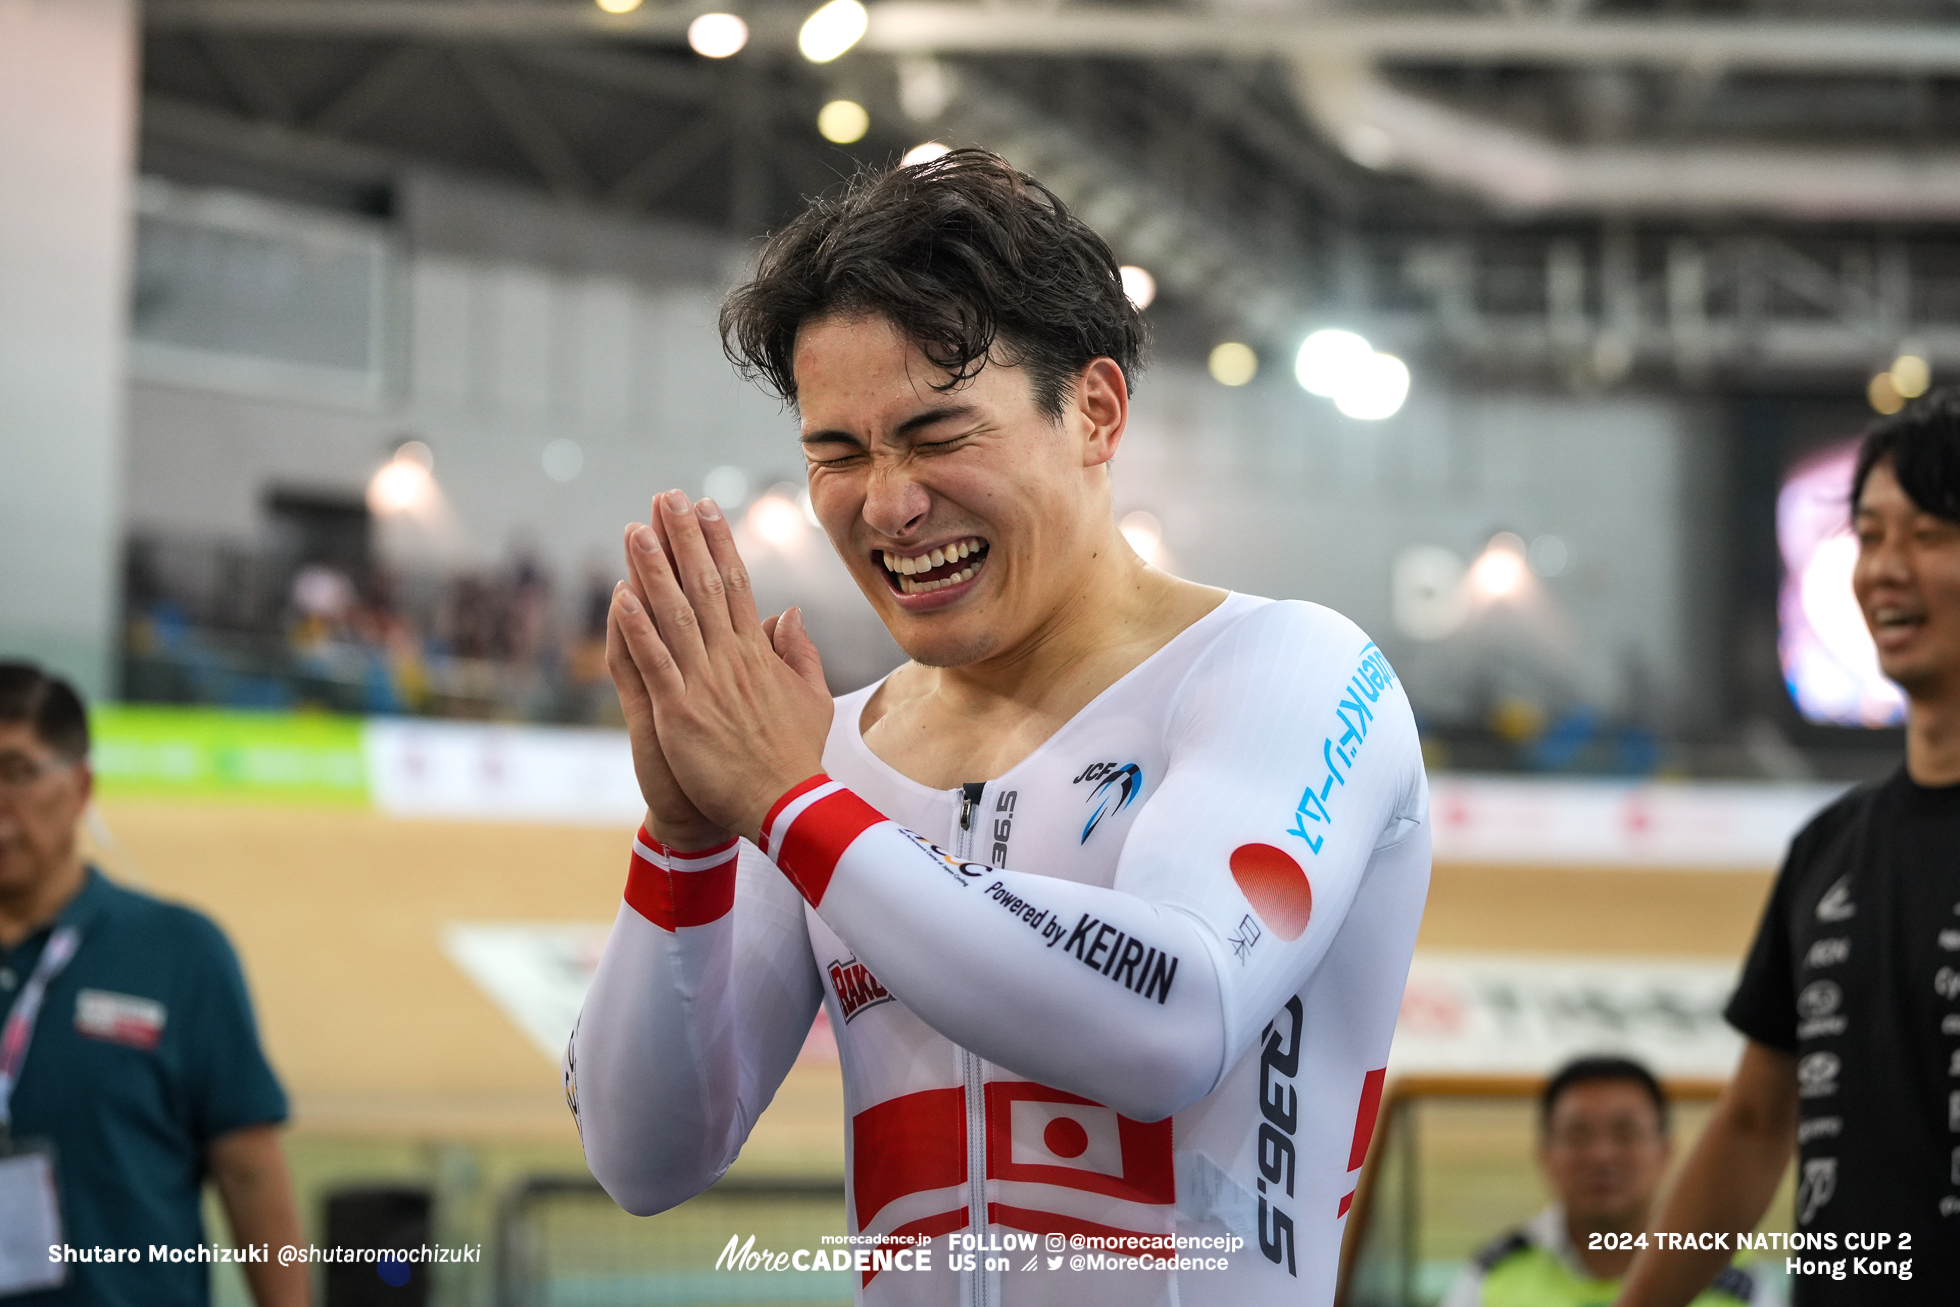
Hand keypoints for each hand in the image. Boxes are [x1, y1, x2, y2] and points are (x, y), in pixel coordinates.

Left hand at [610, 490, 832, 842]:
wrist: (785, 804)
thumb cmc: (796, 756)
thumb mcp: (811, 698)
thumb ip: (799, 652)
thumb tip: (789, 613)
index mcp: (756, 654)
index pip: (735, 584)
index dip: (718, 542)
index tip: (705, 508)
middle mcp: (730, 659)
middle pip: (703, 585)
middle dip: (684, 538)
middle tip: (666, 497)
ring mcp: (704, 684)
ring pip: (675, 614)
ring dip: (653, 569)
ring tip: (635, 529)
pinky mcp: (681, 712)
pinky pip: (655, 661)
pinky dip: (637, 628)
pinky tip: (620, 595)